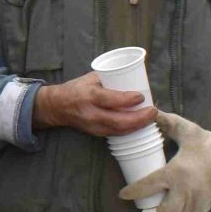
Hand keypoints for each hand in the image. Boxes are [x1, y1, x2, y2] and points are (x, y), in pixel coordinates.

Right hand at [35, 72, 156, 138]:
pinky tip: (140, 125)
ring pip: (120, 130)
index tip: (142, 96)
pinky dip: (130, 130)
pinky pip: (116, 134)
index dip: (128, 100)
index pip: (111, 100)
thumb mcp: (90, 78)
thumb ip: (110, 79)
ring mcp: (93, 126)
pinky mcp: (96, 133)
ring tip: (150, 118)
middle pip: (119, 121)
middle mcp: (91, 113)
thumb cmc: (76, 88)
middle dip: (140, 118)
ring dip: (138, 126)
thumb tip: (133, 77)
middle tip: (153, 111)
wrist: (57, 107)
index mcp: (89, 96)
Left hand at [116, 110, 210, 211]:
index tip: (122, 194)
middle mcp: (186, 189)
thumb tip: (149, 109)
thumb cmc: (206, 144)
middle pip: (165, 211)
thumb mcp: (186, 129)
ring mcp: (196, 201)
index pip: (151, 184)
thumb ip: (166, 121)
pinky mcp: (204, 208)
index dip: (135, 191)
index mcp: (177, 170)